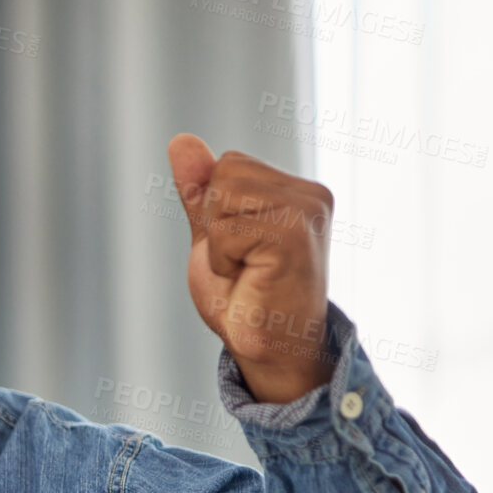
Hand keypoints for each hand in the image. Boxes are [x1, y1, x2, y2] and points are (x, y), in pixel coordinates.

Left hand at [168, 134, 333, 403]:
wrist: (268, 350)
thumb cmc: (244, 299)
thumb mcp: (213, 235)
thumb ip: (201, 190)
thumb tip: (181, 141)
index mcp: (297, 191)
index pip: (229, 164)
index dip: (216, 212)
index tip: (240, 251)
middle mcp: (311, 196)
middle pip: (226, 172)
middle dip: (217, 223)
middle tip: (243, 264)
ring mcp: (308, 213)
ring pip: (224, 197)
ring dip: (220, 243)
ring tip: (248, 271)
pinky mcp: (295, 236)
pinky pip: (227, 229)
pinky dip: (224, 259)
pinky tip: (251, 280)